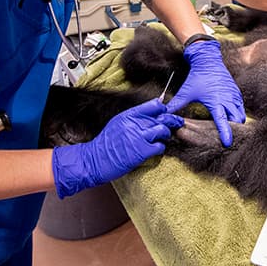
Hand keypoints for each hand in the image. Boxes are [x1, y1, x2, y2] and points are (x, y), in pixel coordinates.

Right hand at [52, 98, 182, 197]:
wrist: (94, 160)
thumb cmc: (106, 144)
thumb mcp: (117, 123)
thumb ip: (134, 118)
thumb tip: (152, 114)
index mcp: (128, 115)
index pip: (154, 105)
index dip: (163, 110)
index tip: (165, 115)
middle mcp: (134, 123)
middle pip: (162, 117)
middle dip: (170, 122)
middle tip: (172, 126)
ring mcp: (138, 137)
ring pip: (163, 130)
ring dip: (165, 136)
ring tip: (160, 139)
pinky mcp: (141, 151)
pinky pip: (160, 146)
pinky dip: (160, 148)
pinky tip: (154, 150)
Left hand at [166, 39, 244, 146]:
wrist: (208, 60)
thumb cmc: (197, 77)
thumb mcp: (186, 92)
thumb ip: (175, 104)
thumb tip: (164, 115)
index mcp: (215, 101)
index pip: (222, 121)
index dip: (226, 133)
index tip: (227, 143)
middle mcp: (228, 99)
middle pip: (237, 121)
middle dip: (234, 130)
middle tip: (226, 137)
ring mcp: (234, 95)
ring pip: (241, 115)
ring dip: (236, 122)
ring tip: (229, 129)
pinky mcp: (237, 92)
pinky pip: (241, 107)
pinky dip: (237, 114)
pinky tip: (230, 117)